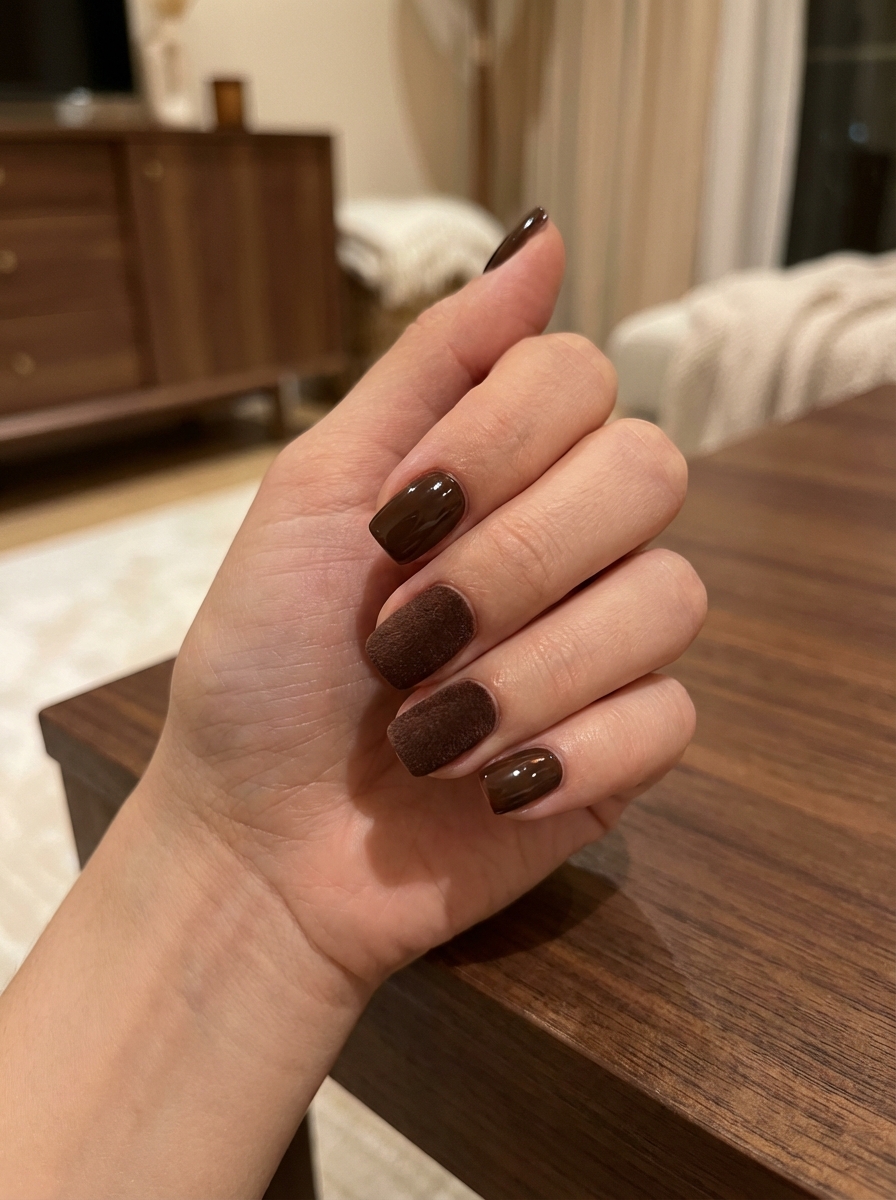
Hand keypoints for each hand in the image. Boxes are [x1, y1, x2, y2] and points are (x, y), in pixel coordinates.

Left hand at [148, 220, 705, 989]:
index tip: (393, 522)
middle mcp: (571, 539)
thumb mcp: (316, 491)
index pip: (580, 375)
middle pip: (649, 471)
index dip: (498, 442)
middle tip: (403, 635)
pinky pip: (669, 718)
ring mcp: (606, 643)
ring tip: (427, 730)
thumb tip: (541, 234)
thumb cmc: (265, 664)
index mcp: (498, 466)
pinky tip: (490, 784)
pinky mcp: (627, 747)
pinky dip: (568, 753)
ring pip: (669, 598)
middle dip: (509, 563)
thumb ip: (430, 364)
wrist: (259, 842)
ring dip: (526, 671)